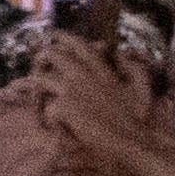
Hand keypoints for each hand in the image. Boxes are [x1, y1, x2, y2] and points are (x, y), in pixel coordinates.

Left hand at [34, 30, 174, 175]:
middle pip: (51, 54)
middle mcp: (83, 75)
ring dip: (35, 88)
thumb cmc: (135, 119)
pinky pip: (45, 106)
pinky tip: (53, 126)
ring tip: (35, 99)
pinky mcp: (64, 105)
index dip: (63, 37)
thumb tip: (122, 53)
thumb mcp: (139, 88)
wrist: (132, 141)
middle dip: (40, 58)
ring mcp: (71, 89)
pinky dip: (46, 116)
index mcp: (100, 70)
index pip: (79, 45)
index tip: (53, 34)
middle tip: (37, 67)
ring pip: (39, 78)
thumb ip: (133, 68)